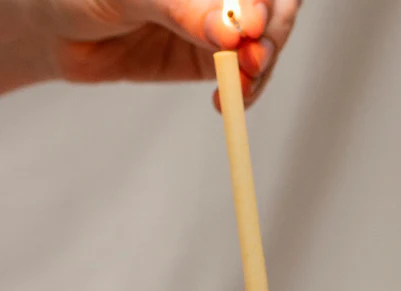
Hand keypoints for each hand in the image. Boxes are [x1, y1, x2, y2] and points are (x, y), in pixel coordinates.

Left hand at [25, 0, 299, 105]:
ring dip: (261, 69)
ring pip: (266, 44)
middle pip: (274, 8)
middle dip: (270, 37)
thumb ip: (181, 8)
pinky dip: (245, 93)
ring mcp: (220, 24)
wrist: (56, 29)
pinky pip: (245, 78)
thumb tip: (231, 30)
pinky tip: (229, 101)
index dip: (262, 2)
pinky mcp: (212, 59)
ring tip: (240, 88)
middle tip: (251, 63)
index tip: (250, 26)